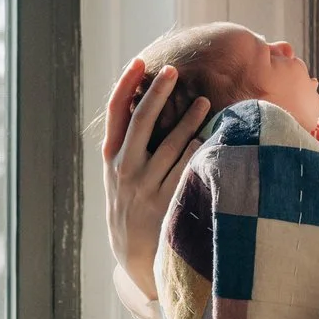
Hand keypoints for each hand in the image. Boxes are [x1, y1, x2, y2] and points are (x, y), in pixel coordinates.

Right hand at [102, 58, 211, 300]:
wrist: (134, 255)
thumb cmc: (131, 204)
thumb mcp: (119, 175)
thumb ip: (128, 143)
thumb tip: (143, 100)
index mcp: (111, 157)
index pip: (116, 113)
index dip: (126, 86)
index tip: (139, 63)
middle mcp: (124, 170)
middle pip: (141, 122)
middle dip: (157, 93)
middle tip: (173, 71)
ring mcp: (145, 187)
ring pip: (169, 145)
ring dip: (188, 121)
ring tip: (203, 102)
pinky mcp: (166, 203)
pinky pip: (184, 171)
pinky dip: (195, 153)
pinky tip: (207, 140)